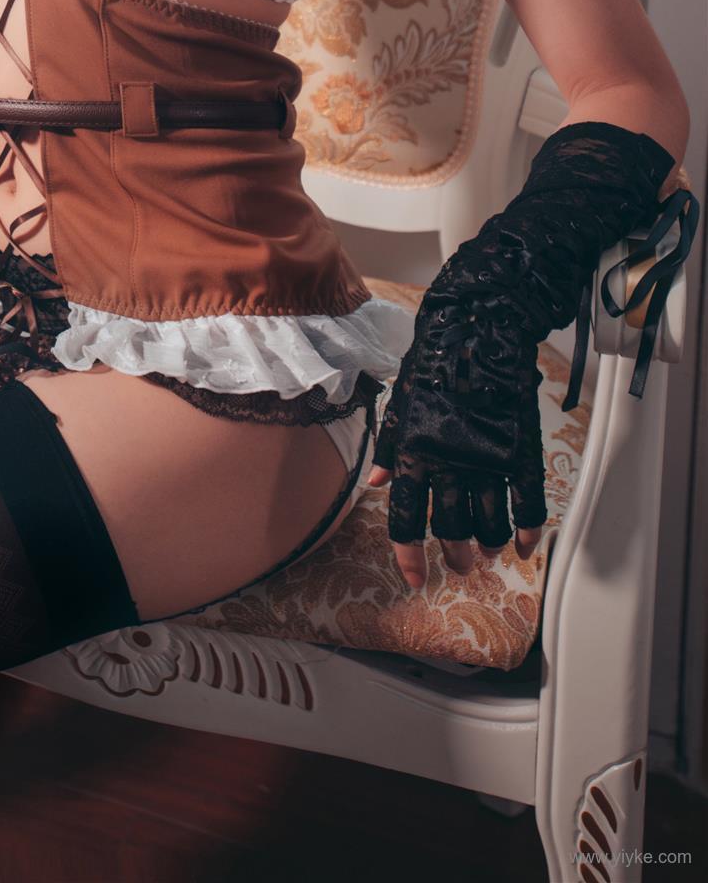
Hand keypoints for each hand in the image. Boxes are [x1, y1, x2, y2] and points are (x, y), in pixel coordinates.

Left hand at [367, 295, 545, 590]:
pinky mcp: (521, 450)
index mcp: (415, 453)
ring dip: (488, 546)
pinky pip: (528, 504)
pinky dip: (528, 531)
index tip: (416, 578)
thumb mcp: (400, 403)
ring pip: (490, 525)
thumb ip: (389, 449)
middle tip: (460, 563)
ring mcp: (488, 459)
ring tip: (487, 552)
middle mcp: (450, 463)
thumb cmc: (434, 360)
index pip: (407, 519)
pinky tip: (524, 545)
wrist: (479, 325)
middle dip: (455, 556)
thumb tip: (375, 486)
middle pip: (452, 531)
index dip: (409, 556)